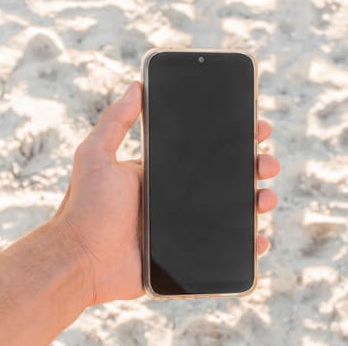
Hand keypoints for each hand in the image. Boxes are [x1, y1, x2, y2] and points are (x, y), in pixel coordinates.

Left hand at [52, 81, 279, 304]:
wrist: (80, 261)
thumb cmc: (84, 208)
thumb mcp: (96, 156)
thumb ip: (116, 122)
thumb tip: (136, 86)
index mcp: (165, 174)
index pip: (206, 153)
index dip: (233, 141)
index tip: (256, 128)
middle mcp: (179, 198)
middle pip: (228, 180)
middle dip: (254, 168)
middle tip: (267, 162)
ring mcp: (186, 228)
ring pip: (233, 212)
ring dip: (258, 202)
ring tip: (267, 197)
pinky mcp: (189, 256)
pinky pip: (226, 248)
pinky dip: (248, 244)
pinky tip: (259, 237)